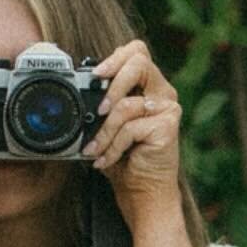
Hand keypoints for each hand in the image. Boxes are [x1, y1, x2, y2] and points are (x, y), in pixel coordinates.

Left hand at [82, 40, 182, 224]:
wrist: (143, 194)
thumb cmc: (125, 161)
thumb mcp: (107, 126)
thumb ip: (101, 103)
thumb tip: (78, 87)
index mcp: (148, 86)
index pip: (136, 52)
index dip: (115, 57)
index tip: (95, 75)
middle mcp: (162, 93)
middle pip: (139, 61)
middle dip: (112, 83)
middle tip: (98, 108)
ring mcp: (168, 108)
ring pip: (127, 103)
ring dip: (104, 131)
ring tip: (94, 149)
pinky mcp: (168, 126)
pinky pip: (130, 127)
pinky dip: (113, 146)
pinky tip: (107, 160)